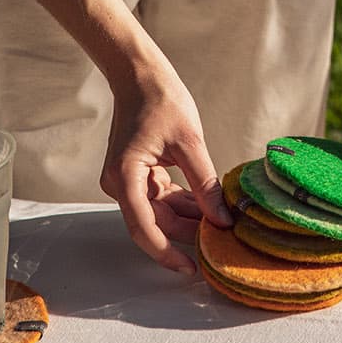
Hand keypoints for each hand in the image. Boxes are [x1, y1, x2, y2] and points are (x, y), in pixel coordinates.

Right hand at [99, 57, 231, 272]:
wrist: (139, 74)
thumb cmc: (161, 99)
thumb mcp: (189, 141)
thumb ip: (204, 183)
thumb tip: (222, 219)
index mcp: (124, 177)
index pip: (145, 229)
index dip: (168, 253)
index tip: (193, 268)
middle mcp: (119, 183)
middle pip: (153, 223)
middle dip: (185, 233)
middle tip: (220, 240)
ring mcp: (126, 179)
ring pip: (158, 212)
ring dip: (186, 218)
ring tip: (220, 221)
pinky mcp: (136, 173)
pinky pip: (159, 197)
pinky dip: (182, 202)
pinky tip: (207, 205)